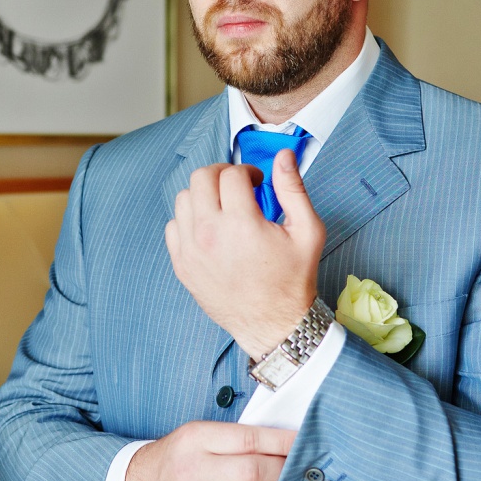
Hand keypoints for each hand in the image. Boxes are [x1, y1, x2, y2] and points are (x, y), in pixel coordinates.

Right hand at [124, 421, 295, 480]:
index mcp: (196, 438)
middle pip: (253, 470)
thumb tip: (278, 441)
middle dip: (281, 467)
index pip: (249, 439)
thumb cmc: (177, 456)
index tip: (300, 440)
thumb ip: (232, 437)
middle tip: (293, 464)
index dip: (280, 441)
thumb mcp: (197, 435)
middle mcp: (195, 467)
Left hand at [165, 149, 324, 357]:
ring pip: (183, 198)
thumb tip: (282, 156)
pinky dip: (189, 220)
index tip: (257, 183)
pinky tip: (209, 228)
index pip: (231, 174)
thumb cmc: (293, 279)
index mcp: (241, 224)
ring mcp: (191, 251)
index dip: (248, 172)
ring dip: (203, 195)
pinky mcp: (181, 265)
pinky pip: (173, 225)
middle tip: (237, 186)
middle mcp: (210, 234)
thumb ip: (293, 189)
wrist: (273, 325)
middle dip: (221, 174)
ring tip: (223, 207)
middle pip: (201, 178)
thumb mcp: (307, 231)